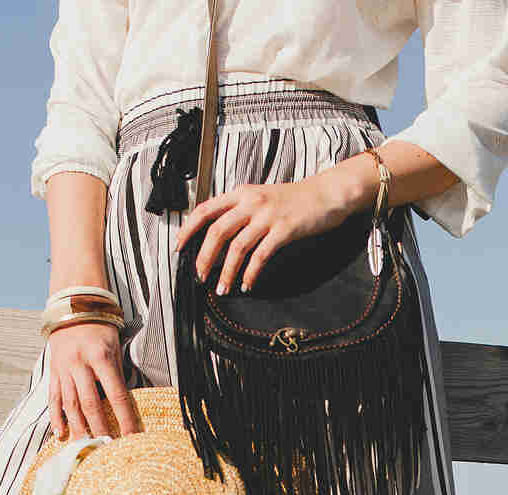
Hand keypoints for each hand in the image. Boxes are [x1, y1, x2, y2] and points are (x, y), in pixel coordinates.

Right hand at [46, 321, 141, 441]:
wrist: (72, 309)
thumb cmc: (101, 330)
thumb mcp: (115, 348)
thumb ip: (116, 375)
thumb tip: (123, 407)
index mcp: (101, 358)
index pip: (116, 395)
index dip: (125, 419)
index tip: (131, 438)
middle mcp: (80, 365)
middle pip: (90, 404)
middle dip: (100, 429)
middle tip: (107, 449)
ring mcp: (63, 370)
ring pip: (70, 404)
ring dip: (79, 429)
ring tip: (86, 447)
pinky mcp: (53, 372)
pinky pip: (53, 398)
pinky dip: (57, 418)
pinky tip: (61, 434)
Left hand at [172, 164, 372, 294]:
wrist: (327, 193)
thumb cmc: (296, 199)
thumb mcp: (262, 197)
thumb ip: (241, 211)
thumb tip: (219, 234)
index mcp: (241, 194)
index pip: (205, 209)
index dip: (189, 229)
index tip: (180, 247)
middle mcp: (251, 202)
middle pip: (217, 231)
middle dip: (204, 257)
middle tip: (200, 276)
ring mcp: (268, 216)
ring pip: (237, 247)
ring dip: (227, 271)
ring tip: (222, 288)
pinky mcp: (284, 230)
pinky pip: (261, 255)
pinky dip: (250, 273)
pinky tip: (247, 284)